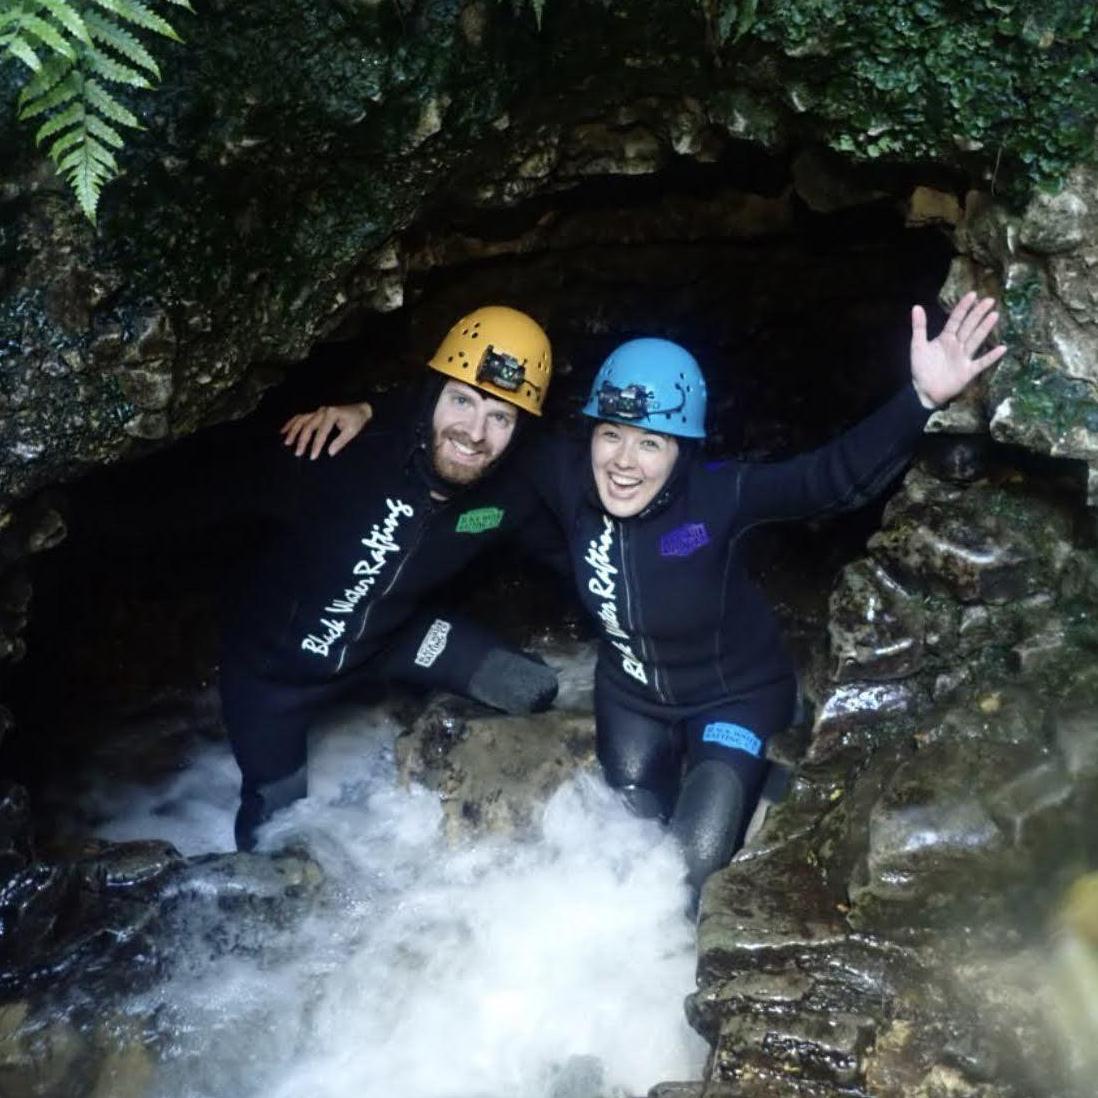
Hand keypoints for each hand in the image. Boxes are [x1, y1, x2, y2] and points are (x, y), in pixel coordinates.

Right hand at [280, 401, 372, 458]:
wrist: (360, 409)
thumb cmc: (357, 421)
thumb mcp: (352, 431)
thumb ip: (341, 441)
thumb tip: (330, 453)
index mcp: (331, 414)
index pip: (321, 432)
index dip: (316, 445)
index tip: (312, 456)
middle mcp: (322, 411)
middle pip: (308, 426)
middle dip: (302, 440)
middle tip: (297, 453)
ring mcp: (317, 410)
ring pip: (301, 419)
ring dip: (292, 430)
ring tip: (286, 442)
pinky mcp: (315, 412)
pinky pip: (301, 416)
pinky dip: (291, 423)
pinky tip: (284, 430)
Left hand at [910, 292, 1006, 409]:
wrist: (923, 391)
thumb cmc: (921, 368)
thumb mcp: (917, 346)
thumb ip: (919, 327)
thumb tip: (916, 306)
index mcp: (945, 338)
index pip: (955, 319)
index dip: (963, 308)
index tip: (973, 294)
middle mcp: (957, 345)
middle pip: (968, 326)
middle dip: (978, 313)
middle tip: (989, 300)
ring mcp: (963, 357)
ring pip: (975, 340)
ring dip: (984, 328)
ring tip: (994, 315)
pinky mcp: (968, 371)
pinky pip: (981, 362)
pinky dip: (991, 357)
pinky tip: (1002, 348)